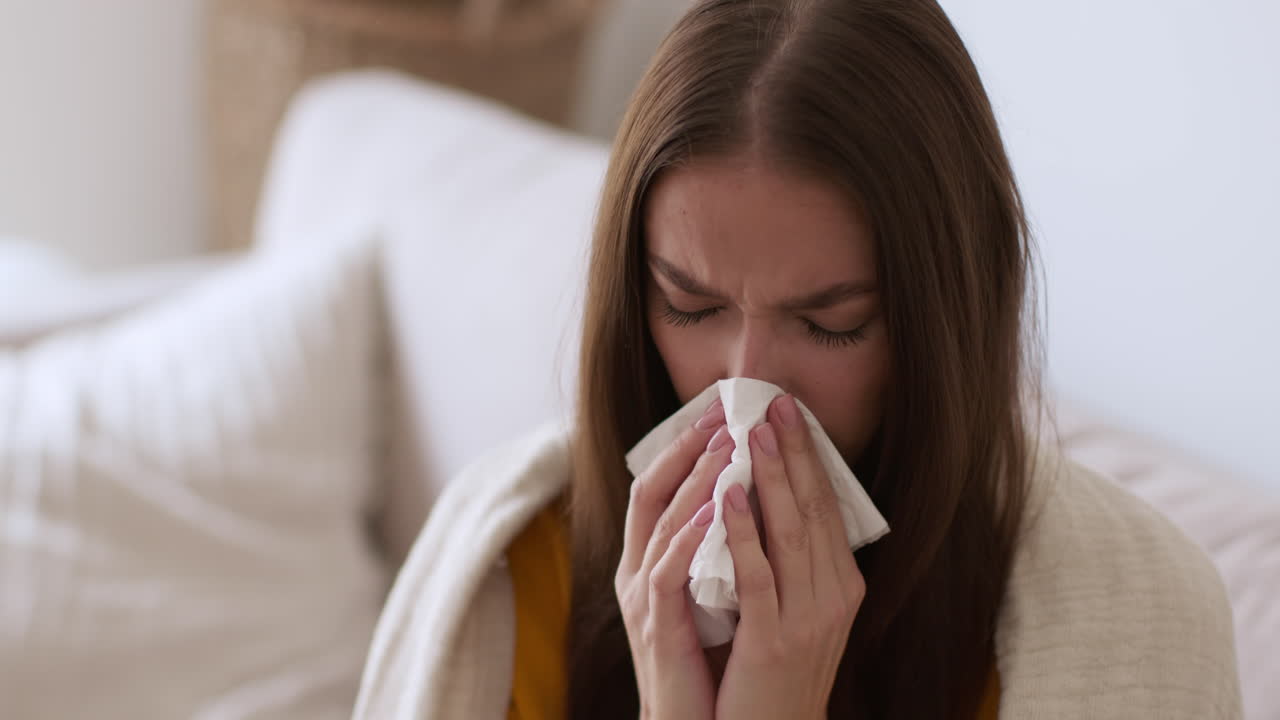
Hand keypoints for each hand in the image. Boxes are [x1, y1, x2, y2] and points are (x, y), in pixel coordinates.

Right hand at [617, 398, 734, 719]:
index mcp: (655, 562)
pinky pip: (670, 572)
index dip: (686, 445)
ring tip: (726, 442)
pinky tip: (719, 506)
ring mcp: (644, 599)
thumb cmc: (711, 666)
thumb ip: (723, 553)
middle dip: (688, 447)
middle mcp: (640, 572)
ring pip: (661, 523)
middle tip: (724, 409)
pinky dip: (692, 536)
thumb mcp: (717, 598)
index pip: (662, 487)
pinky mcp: (657, 627)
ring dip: (694, 479)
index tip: (722, 409)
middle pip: (653, 491)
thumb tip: (759, 501)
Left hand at [715, 394, 865, 719]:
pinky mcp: (773, 640)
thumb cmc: (774, 672)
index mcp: (842, 586)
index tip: (790, 414)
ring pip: (790, 533)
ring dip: (771, 478)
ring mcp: (808, 619)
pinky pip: (757, 573)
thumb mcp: (798, 611)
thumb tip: (776, 498)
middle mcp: (834, 597)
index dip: (808, 459)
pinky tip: (728, 494)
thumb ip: (795, 562)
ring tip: (752, 433)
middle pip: (814, 510)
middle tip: (775, 404)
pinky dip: (742, 530)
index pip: (827, 508)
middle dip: (794, 454)